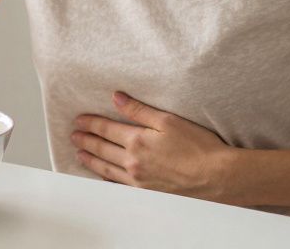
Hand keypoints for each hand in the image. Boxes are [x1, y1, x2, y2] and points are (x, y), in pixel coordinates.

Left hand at [72, 91, 230, 200]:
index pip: (106, 129)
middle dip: (86, 141)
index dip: (91, 123)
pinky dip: (107, 179)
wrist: (216, 177)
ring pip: (106, 168)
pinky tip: (103, 177)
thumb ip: (139, 110)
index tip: (79, 119)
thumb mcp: (168, 120)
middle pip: (102, 149)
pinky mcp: (147, 192)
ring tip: (80, 154)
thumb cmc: (198, 147)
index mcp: (137, 141)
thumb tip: (117, 98)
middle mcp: (133, 162)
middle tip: (74, 136)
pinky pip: (119, 186)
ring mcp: (138, 180)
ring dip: (91, 160)